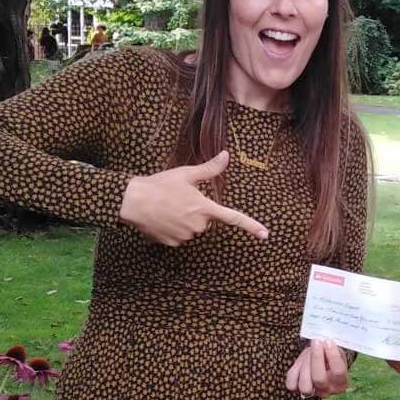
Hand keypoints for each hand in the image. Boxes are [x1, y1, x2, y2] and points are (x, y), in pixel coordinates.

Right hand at [118, 150, 268, 245]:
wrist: (133, 201)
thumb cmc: (160, 185)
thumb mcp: (186, 174)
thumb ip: (209, 169)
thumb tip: (226, 156)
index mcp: (204, 208)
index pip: (233, 218)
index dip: (251, 226)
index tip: (266, 234)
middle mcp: (198, 226)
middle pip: (206, 221)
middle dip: (197, 212)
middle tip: (180, 199)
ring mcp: (184, 236)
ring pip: (192, 229)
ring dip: (184, 220)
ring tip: (168, 207)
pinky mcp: (172, 244)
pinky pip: (179, 237)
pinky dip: (173, 228)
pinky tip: (162, 218)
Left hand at [285, 339, 348, 397]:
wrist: (320, 359)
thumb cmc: (329, 354)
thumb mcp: (335, 350)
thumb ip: (331, 349)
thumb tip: (323, 342)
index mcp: (341, 382)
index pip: (338, 372)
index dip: (333, 356)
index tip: (328, 341)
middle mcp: (327, 390)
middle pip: (319, 379)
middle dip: (316, 358)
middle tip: (316, 342)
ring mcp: (312, 392)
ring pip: (304, 385)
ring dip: (305, 364)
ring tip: (308, 352)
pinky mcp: (298, 389)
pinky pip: (291, 384)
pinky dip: (294, 371)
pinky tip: (301, 362)